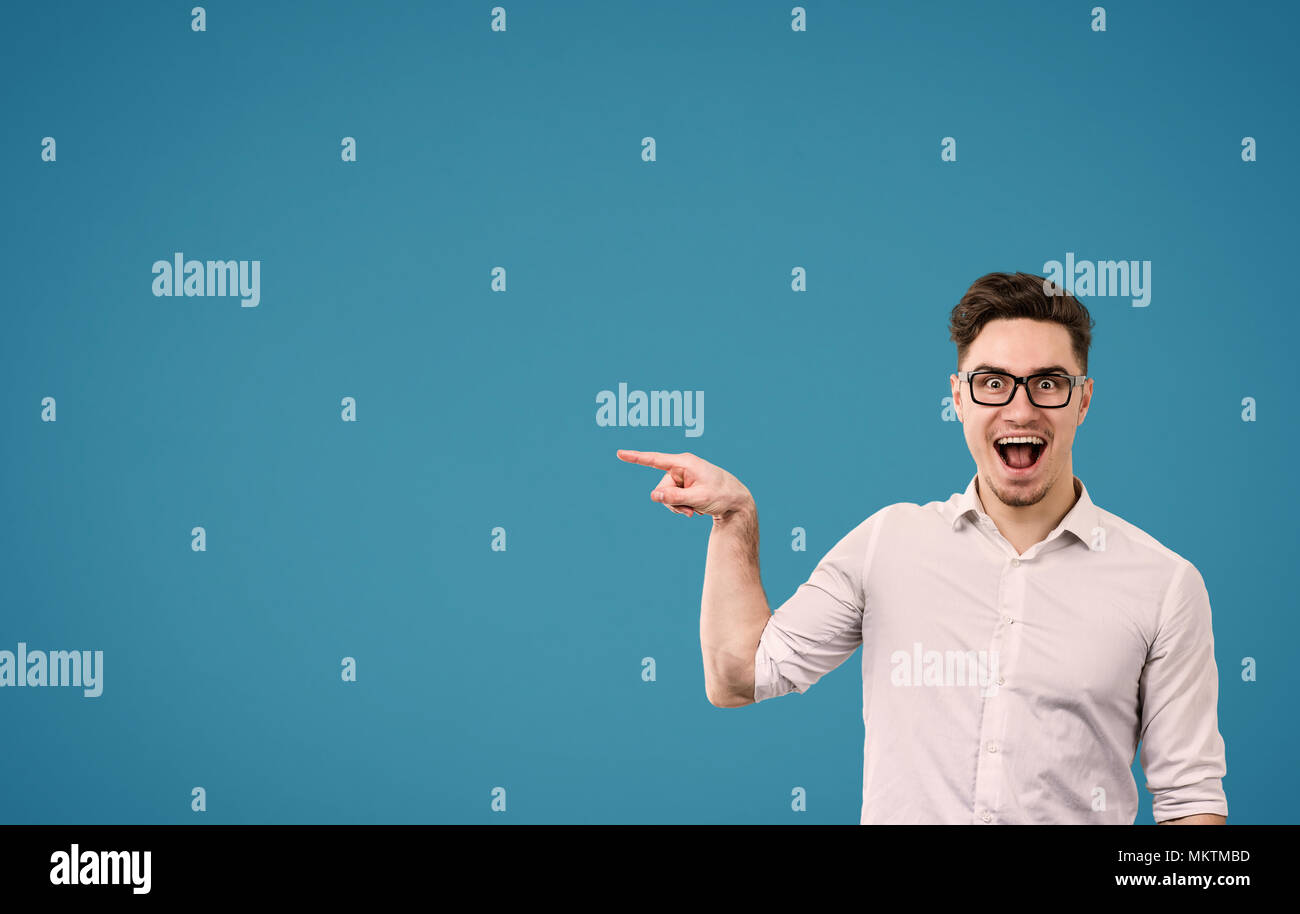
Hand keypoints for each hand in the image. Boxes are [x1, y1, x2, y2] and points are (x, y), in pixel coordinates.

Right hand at [615, 450, 752, 519]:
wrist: (737, 501)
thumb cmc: (722, 495)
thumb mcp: (699, 499)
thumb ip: (675, 498)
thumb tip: (654, 495)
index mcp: (684, 463)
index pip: (655, 460)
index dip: (636, 458)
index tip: (620, 453)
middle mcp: (681, 467)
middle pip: (662, 487)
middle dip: (671, 502)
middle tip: (689, 512)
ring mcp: (683, 476)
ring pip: (666, 495)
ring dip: (677, 506)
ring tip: (693, 512)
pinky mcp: (685, 484)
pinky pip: (673, 497)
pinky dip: (681, 506)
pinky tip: (694, 509)